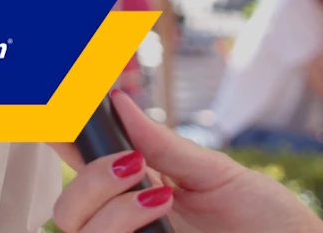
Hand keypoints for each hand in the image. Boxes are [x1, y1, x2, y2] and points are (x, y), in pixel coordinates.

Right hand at [50, 91, 322, 232]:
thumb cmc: (266, 220)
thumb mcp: (216, 173)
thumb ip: (164, 144)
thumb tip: (121, 102)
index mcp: (140, 195)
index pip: (83, 168)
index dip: (60, 141)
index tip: (56, 113)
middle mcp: (130, 227)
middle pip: (66, 212)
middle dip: (88, 180)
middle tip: (133, 165)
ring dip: (111, 210)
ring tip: (158, 197)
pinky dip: (120, 227)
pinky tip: (157, 213)